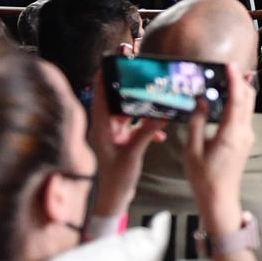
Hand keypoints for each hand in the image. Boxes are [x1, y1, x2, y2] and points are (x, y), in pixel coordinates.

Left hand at [87, 80, 165, 218]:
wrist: (113, 200)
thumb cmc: (116, 180)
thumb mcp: (133, 154)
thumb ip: (147, 132)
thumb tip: (162, 114)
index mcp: (101, 128)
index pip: (100, 96)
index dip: (104, 76)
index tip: (111, 59)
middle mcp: (104, 128)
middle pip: (114, 100)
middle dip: (127, 86)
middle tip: (137, 69)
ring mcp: (112, 135)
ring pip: (126, 113)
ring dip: (140, 107)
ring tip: (153, 95)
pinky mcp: (120, 143)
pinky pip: (133, 127)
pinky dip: (145, 126)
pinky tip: (158, 132)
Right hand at [183, 68, 254, 236]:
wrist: (219, 198)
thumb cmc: (203, 177)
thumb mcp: (193, 150)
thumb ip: (196, 122)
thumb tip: (200, 100)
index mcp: (231, 134)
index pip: (237, 100)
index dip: (235, 80)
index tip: (229, 65)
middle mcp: (244, 132)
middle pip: (248, 99)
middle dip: (241, 81)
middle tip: (230, 67)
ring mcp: (247, 136)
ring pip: (248, 107)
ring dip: (241, 91)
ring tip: (228, 78)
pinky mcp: (245, 140)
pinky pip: (244, 115)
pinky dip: (238, 103)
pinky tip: (226, 99)